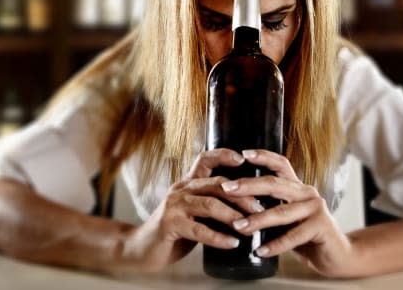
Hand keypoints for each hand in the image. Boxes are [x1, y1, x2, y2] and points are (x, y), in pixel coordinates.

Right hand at [124, 149, 263, 271]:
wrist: (143, 248)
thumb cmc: (176, 229)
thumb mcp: (195, 211)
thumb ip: (214, 203)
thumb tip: (249, 204)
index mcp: (188, 182)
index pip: (205, 159)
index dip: (223, 155)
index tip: (242, 159)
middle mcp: (181, 189)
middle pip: (216, 184)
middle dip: (241, 195)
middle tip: (259, 207)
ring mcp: (174, 205)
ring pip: (210, 205)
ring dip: (233, 216)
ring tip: (249, 226)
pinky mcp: (170, 224)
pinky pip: (199, 230)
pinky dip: (219, 237)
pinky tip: (232, 243)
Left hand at [220, 149, 356, 277]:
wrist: (338, 255)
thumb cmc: (306, 236)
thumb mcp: (287, 218)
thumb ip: (270, 208)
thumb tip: (235, 205)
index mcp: (297, 187)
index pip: (281, 164)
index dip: (263, 156)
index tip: (243, 153)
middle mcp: (307, 193)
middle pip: (275, 184)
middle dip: (248, 186)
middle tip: (227, 188)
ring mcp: (315, 208)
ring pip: (282, 212)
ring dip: (257, 220)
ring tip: (238, 226)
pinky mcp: (321, 227)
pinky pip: (293, 236)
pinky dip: (275, 245)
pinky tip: (259, 250)